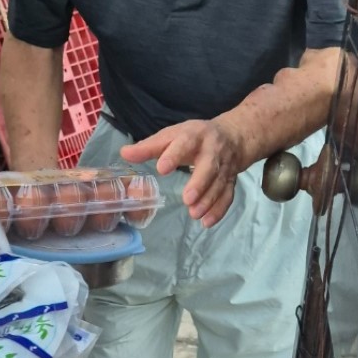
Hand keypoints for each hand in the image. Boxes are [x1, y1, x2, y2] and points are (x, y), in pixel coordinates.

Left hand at [121, 118, 245, 227]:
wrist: (234, 137)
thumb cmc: (195, 138)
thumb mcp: (172, 136)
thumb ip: (149, 147)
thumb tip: (124, 153)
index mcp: (195, 135)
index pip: (185, 143)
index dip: (174, 155)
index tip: (161, 169)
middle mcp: (213, 150)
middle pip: (209, 166)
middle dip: (199, 183)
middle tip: (186, 199)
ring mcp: (224, 166)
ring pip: (219, 184)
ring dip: (208, 200)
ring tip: (194, 214)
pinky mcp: (231, 181)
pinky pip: (228, 196)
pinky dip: (219, 210)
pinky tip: (207, 222)